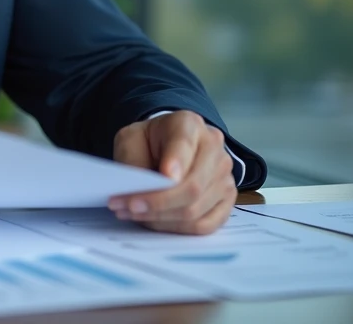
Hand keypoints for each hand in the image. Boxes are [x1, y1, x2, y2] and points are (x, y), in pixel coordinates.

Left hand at [108, 110, 235, 234]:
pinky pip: (204, 225)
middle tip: (126, 207)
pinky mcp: (226, 200)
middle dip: (157, 203)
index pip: (183, 144)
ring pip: (195, 210)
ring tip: (132, 214)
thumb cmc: (148, 142)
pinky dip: (175, 228)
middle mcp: (214, 148)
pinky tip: (154, 222)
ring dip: (160, 218)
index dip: (175, 163)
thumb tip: (140, 192)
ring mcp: (224, 175)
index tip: (163, 177)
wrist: (165, 145)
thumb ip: (134, 161)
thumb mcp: (130, 139)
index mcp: (188, 124)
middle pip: (192, 186)